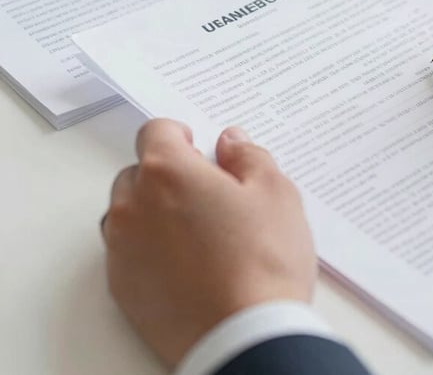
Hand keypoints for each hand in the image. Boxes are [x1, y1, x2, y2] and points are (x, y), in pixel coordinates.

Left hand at [102, 119, 314, 367]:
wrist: (245, 336)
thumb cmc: (263, 260)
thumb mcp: (275, 192)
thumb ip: (248, 156)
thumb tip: (231, 142)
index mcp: (167, 172)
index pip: (156, 131)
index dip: (180, 135)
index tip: (199, 149)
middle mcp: (133, 205)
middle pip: (139, 171)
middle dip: (168, 174)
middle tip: (209, 194)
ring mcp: (121, 248)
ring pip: (129, 211)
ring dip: (154, 210)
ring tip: (198, 232)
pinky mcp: (121, 288)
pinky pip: (128, 251)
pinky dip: (150, 248)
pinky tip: (188, 264)